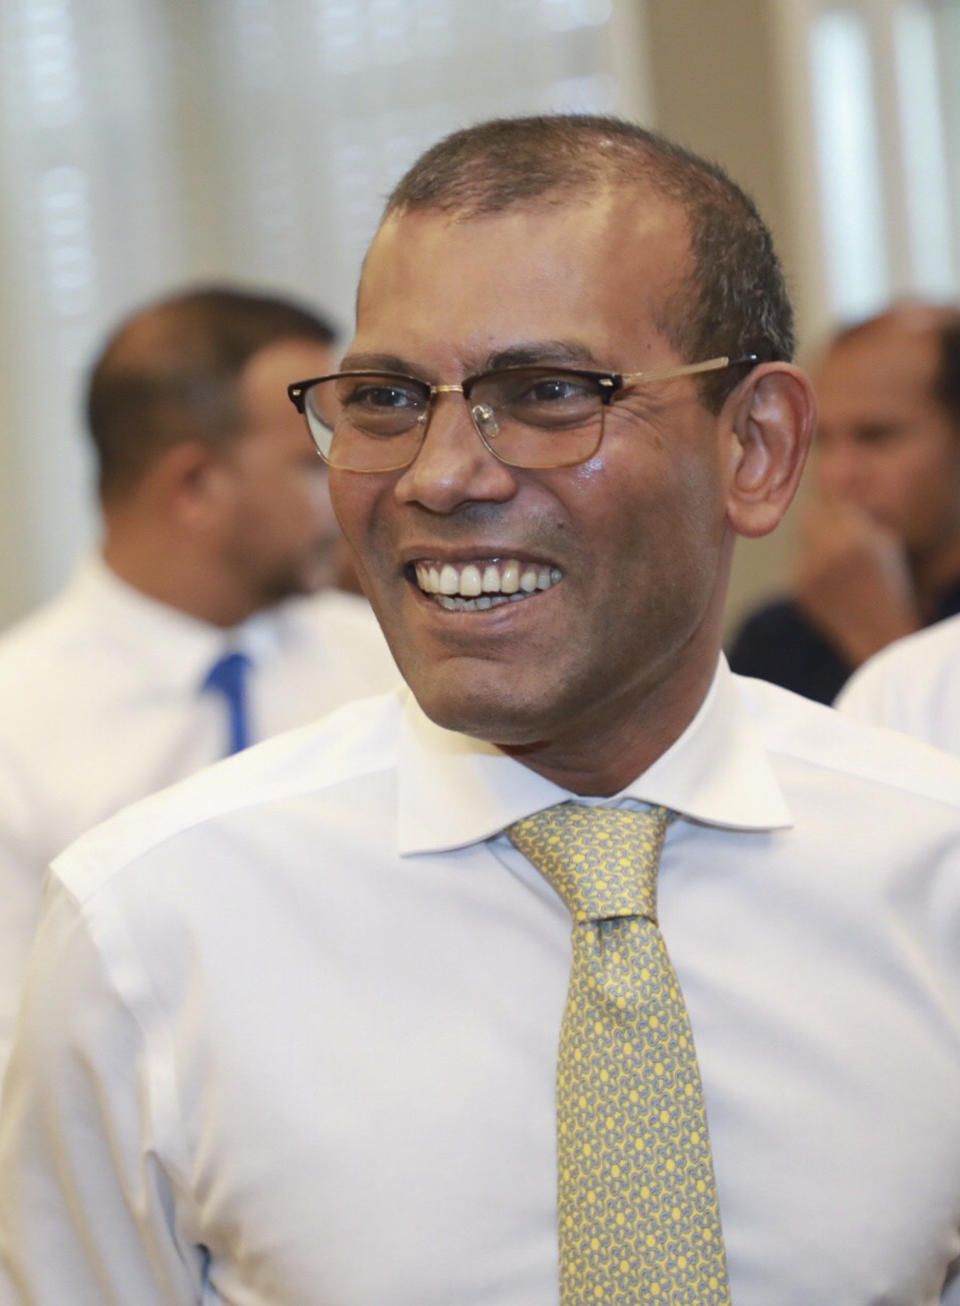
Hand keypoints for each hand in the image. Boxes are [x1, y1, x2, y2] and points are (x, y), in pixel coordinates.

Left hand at [793, 497, 920, 665]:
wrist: (876, 630)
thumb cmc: (887, 581)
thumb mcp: (883, 542)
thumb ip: (858, 516)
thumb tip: (834, 486)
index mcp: (855, 538)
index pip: (830, 500)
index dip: (830, 494)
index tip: (830, 488)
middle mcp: (828, 552)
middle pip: (809, 514)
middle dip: (818, 513)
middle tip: (827, 517)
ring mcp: (809, 571)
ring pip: (801, 537)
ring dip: (813, 537)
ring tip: (834, 554)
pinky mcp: (798, 587)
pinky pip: (798, 560)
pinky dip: (810, 561)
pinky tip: (829, 575)